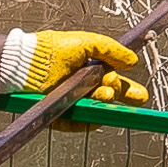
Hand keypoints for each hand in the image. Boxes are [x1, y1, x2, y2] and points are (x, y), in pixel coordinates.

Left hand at [7, 26, 150, 109]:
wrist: (28, 63)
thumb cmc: (52, 49)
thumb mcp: (86, 42)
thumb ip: (111, 49)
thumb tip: (132, 61)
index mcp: (91, 71)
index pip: (115, 82)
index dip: (127, 88)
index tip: (139, 94)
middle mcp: (84, 88)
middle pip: (110, 98)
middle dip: (123, 98)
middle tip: (134, 99)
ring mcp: (73, 102)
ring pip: (97, 110)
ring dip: (105, 104)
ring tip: (104, 93)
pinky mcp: (61, 115)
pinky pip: (79, 124)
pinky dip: (88, 122)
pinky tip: (95, 116)